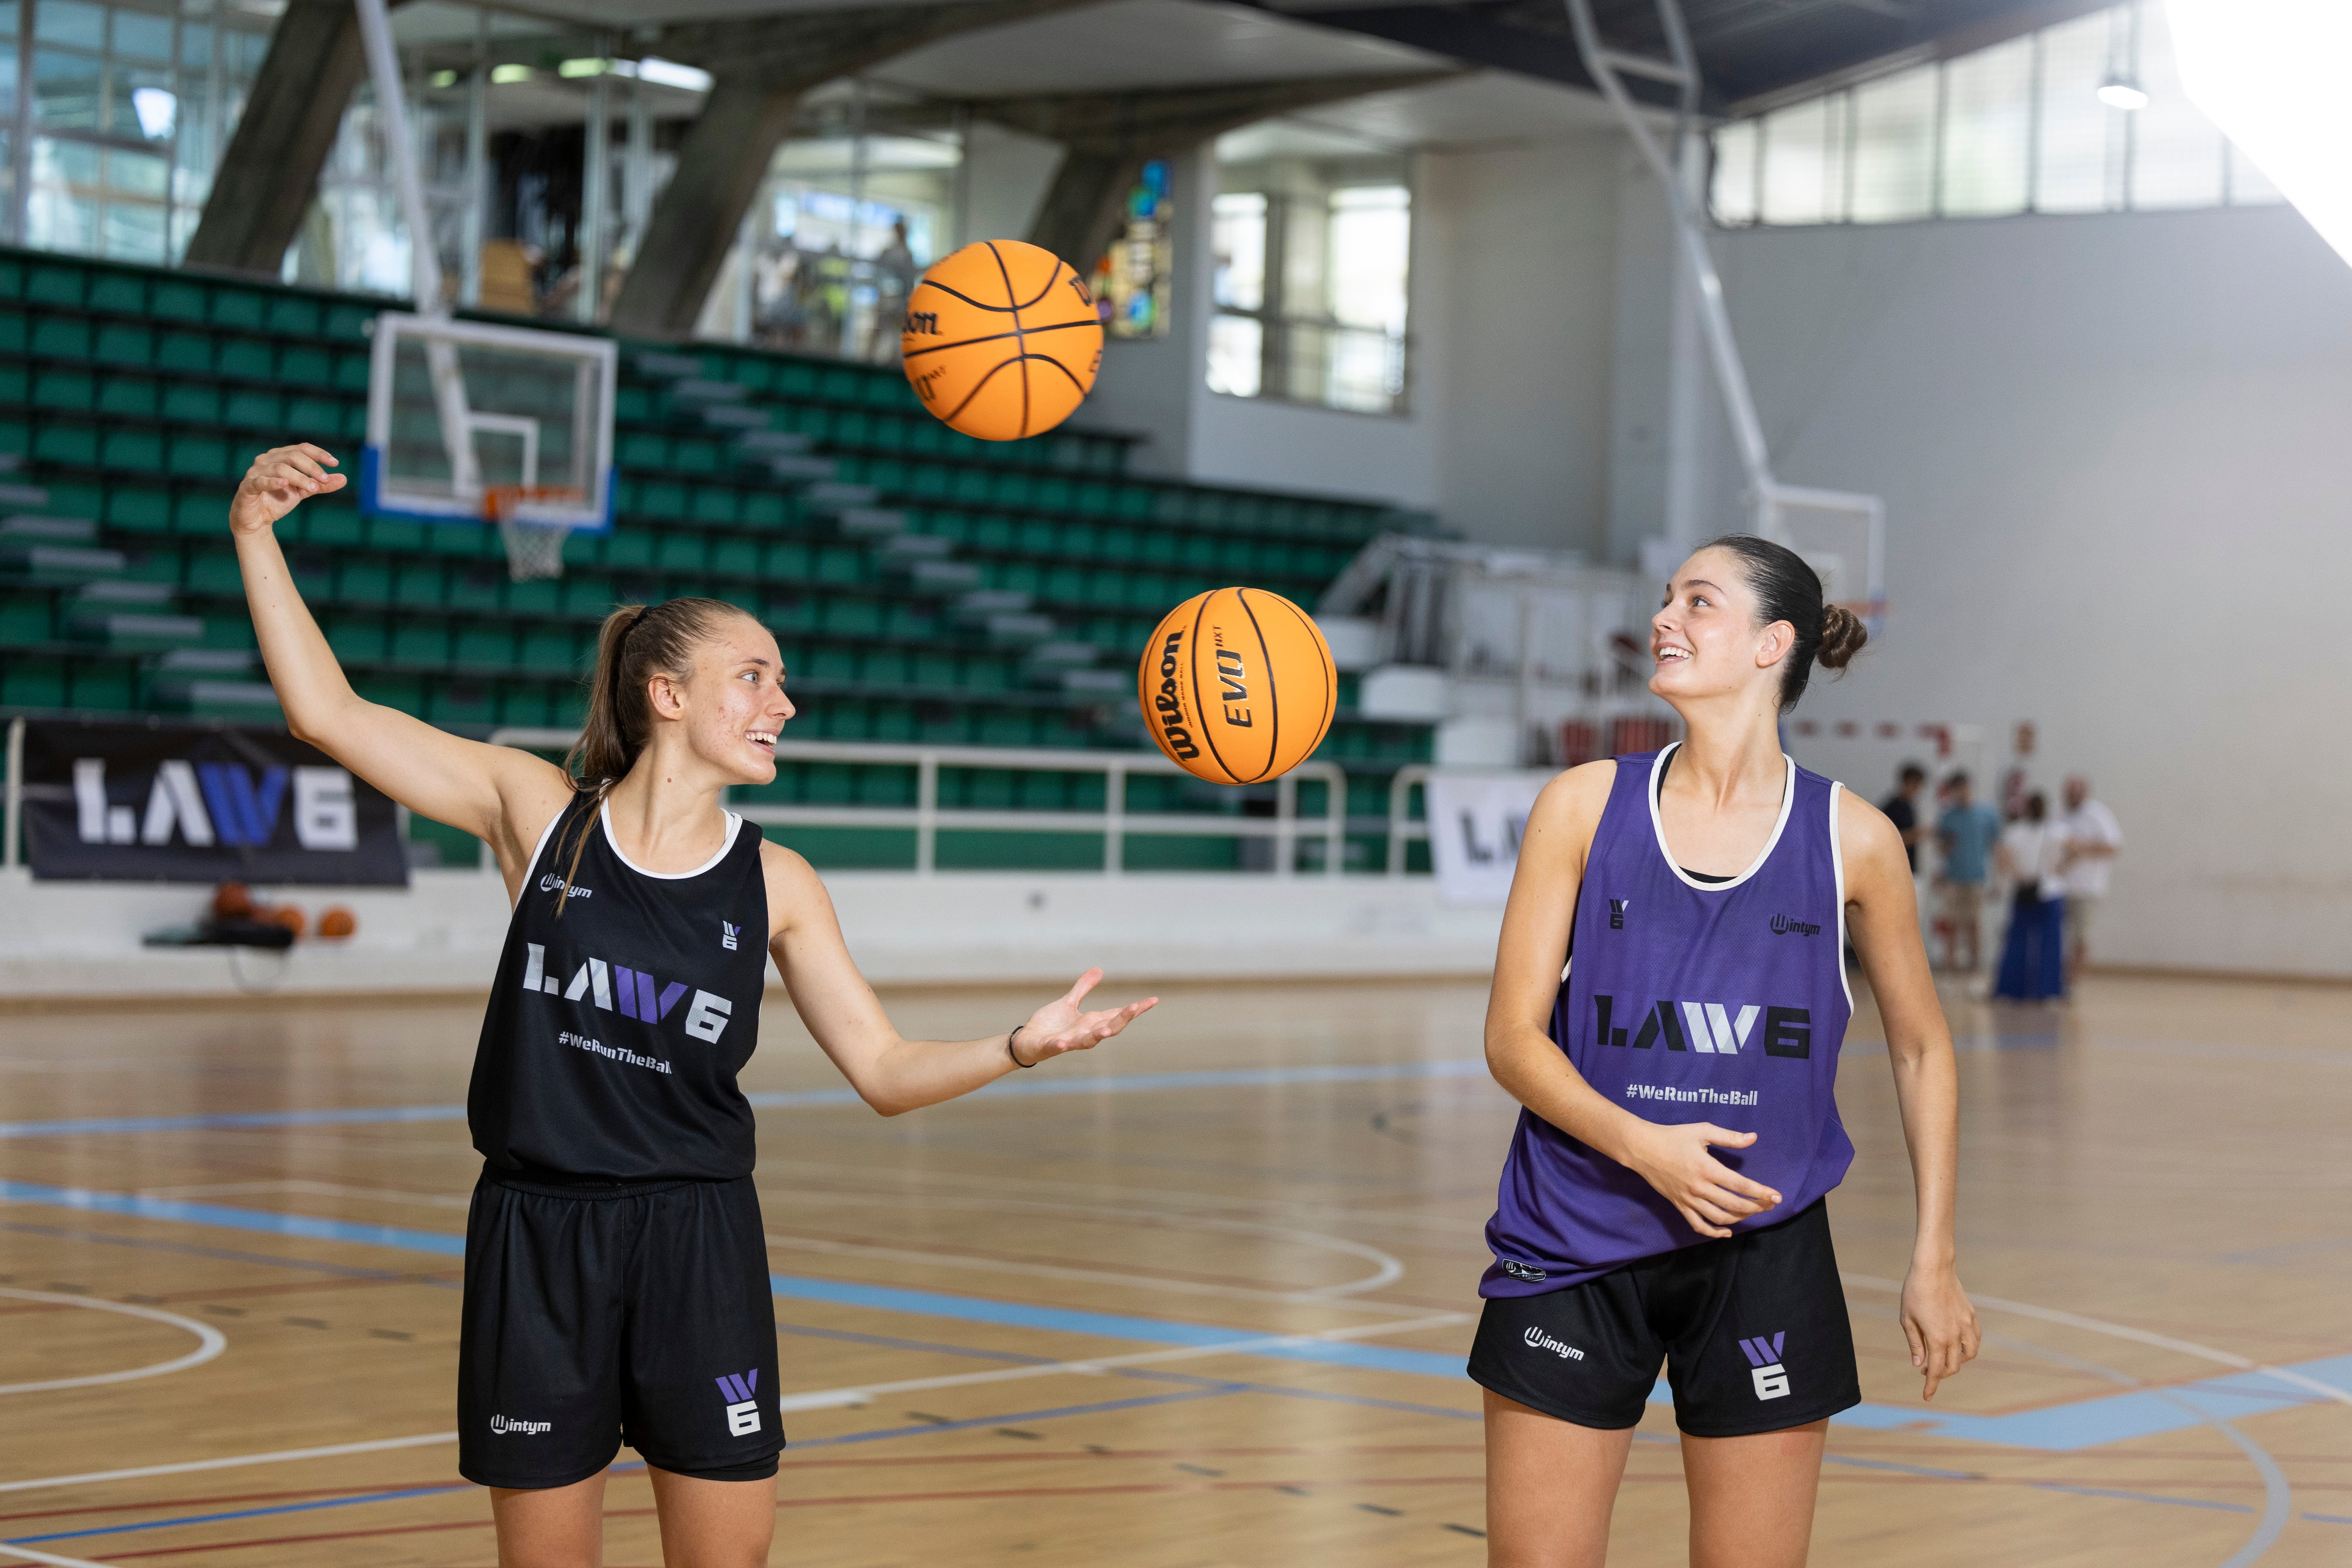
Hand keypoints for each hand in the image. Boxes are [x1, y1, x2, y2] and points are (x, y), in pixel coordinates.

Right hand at [231, 444, 345, 534]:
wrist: (257, 520)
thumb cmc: (278, 501)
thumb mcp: (303, 492)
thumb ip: (321, 485)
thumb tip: (344, 478)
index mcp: (280, 457)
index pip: (301, 448)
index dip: (319, 454)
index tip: (335, 463)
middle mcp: (266, 460)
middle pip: (292, 455)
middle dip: (312, 467)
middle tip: (325, 480)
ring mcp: (255, 472)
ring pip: (280, 468)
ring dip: (299, 477)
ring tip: (313, 488)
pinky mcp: (247, 486)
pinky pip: (260, 481)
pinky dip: (273, 482)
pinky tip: (285, 484)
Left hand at [1012, 968, 1156, 1065]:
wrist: (1028, 1041)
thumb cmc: (1050, 1024)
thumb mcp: (1068, 1002)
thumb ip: (1083, 988)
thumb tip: (1100, 969)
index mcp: (1091, 1022)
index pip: (1118, 1014)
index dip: (1136, 1008)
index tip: (1153, 1000)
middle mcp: (1085, 1033)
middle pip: (1109, 1026)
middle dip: (1122, 1018)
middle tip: (1136, 1007)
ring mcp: (1070, 1041)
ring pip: (1088, 1040)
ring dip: (1098, 1035)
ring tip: (1107, 1029)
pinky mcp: (1052, 1046)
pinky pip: (1058, 1046)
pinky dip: (1062, 1045)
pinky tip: (1064, 1043)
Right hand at [1621, 1121, 1780, 1238]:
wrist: (1642, 1148)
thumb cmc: (1673, 1136)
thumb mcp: (1701, 1131)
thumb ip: (1729, 1137)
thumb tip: (1753, 1138)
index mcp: (1707, 1168)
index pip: (1740, 1185)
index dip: (1761, 1192)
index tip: (1777, 1196)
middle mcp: (1699, 1187)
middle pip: (1734, 1205)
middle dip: (1756, 1207)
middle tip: (1769, 1204)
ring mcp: (1688, 1199)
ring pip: (1719, 1217)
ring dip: (1740, 1218)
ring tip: (1752, 1212)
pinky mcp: (1679, 1205)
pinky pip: (1698, 1225)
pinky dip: (1714, 1232)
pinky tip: (1727, 1232)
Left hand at [1900, 1261, 1979, 1399]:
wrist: (1934, 1269)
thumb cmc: (1915, 1292)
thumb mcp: (1907, 1320)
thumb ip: (1915, 1344)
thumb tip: (1919, 1365)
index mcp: (1937, 1339)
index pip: (1936, 1370)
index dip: (1931, 1385)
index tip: (1927, 1397)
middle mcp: (1955, 1335)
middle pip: (1953, 1366)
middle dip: (1940, 1374)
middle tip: (1926, 1371)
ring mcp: (1966, 1325)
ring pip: (1969, 1355)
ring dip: (1957, 1363)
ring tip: (1943, 1359)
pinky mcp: (1971, 1316)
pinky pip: (1975, 1339)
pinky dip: (1968, 1348)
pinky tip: (1958, 1346)